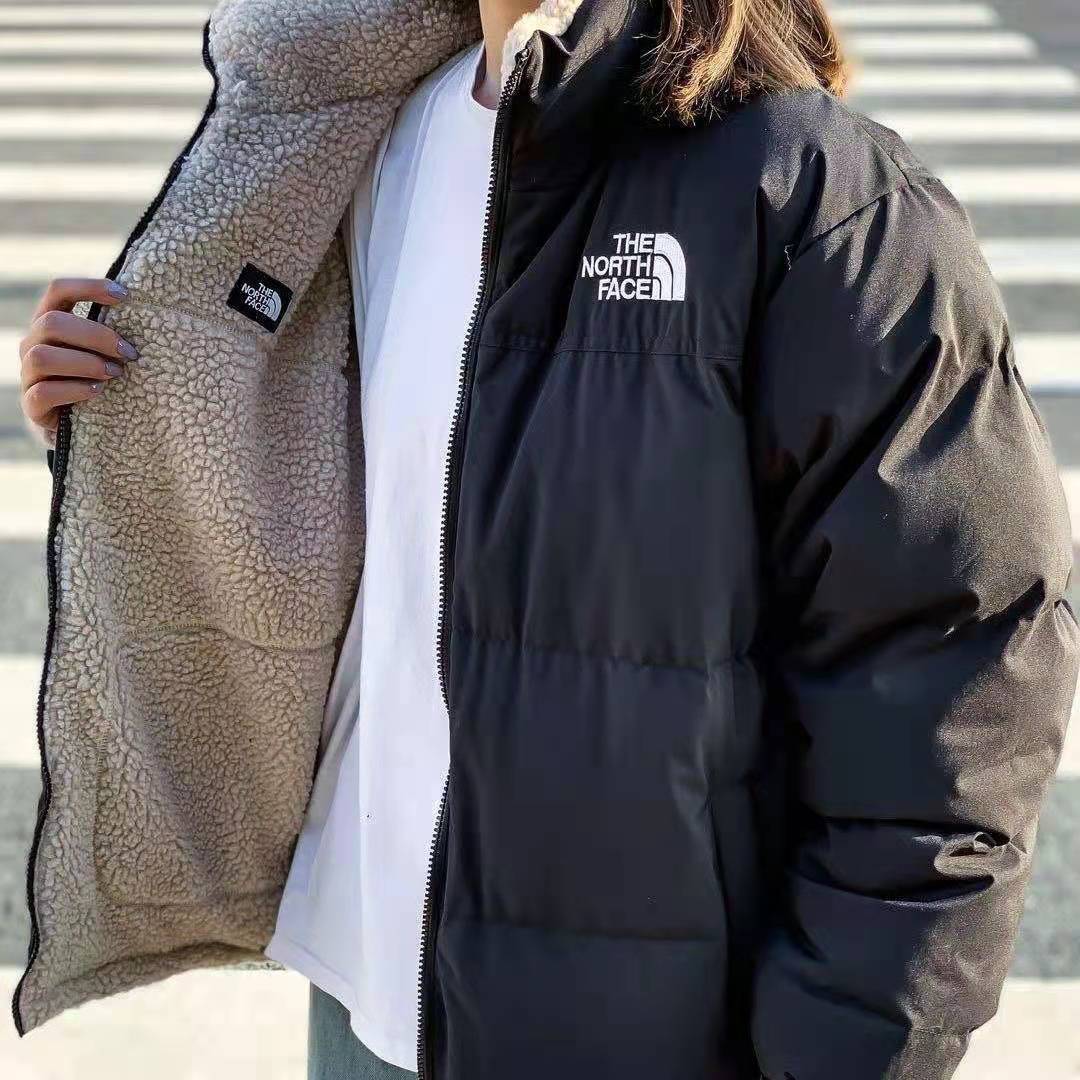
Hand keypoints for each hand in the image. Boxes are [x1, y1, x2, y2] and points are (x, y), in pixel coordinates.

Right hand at [19, 278, 137, 445]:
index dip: (88, 287)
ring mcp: (28, 374)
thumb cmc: (95, 376)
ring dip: (85, 363)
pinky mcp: (32, 405)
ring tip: (114, 373)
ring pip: (43, 356)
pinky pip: (44, 392)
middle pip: (53, 323)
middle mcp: (32, 343)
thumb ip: (109, 333)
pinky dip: (75, 390)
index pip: (58, 290)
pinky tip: (98, 390)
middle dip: (96, 336)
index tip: (124, 295)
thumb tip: (147, 315)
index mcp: (50, 322)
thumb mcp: (101, 350)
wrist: (77, 423)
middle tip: (129, 353)